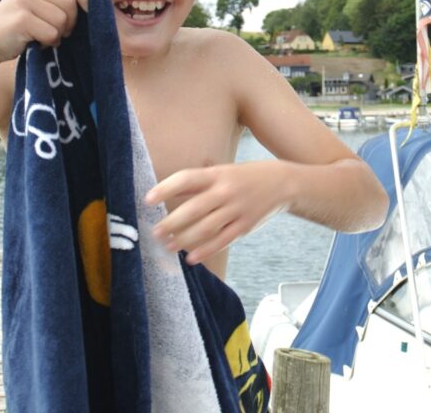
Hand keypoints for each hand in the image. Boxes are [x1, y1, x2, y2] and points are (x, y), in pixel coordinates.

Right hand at [0, 0, 89, 62]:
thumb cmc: (20, 24)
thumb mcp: (37, 1)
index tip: (90, 12)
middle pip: (70, 2)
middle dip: (71, 22)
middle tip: (58, 31)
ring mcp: (23, 0)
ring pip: (62, 19)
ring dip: (58, 34)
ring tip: (44, 35)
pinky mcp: (21, 19)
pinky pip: (51, 33)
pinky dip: (49, 42)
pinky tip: (36, 41)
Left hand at [146, 161, 290, 264]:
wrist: (283, 183)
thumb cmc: (245, 177)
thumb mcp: (222, 172)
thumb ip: (197, 182)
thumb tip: (166, 192)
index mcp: (217, 175)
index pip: (186, 179)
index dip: (165, 188)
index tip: (147, 199)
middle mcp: (226, 191)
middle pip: (193, 209)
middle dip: (171, 223)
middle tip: (155, 232)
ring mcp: (236, 210)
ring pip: (206, 229)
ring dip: (184, 239)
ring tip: (168, 246)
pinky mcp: (245, 226)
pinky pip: (222, 241)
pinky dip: (205, 251)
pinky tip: (191, 257)